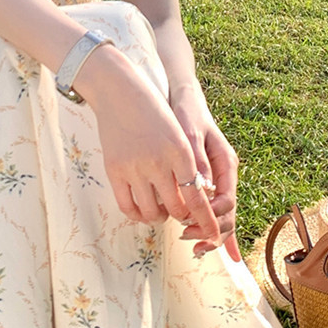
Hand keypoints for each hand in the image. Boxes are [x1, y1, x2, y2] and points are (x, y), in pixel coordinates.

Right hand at [77, 48, 221, 246]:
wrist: (119, 92)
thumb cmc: (152, 112)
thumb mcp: (177, 135)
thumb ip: (187, 166)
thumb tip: (195, 199)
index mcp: (181, 152)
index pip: (198, 197)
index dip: (207, 221)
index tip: (213, 235)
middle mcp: (159, 163)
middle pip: (177, 209)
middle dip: (183, 218)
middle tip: (181, 213)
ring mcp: (134, 168)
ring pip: (152, 212)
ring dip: (159, 217)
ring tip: (160, 211)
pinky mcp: (114, 171)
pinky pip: (127, 207)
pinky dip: (137, 214)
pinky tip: (142, 209)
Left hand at [172, 95, 240, 260]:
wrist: (183, 102)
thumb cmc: (186, 115)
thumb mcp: (191, 134)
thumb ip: (197, 160)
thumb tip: (202, 188)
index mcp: (226, 164)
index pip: (226, 200)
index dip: (213, 217)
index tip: (192, 225)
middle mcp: (224, 175)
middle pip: (227, 213)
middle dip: (212, 231)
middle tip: (190, 242)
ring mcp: (216, 180)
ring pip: (220, 215)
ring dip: (209, 233)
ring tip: (192, 246)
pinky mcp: (204, 182)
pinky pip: (210, 210)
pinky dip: (211, 228)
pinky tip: (213, 248)